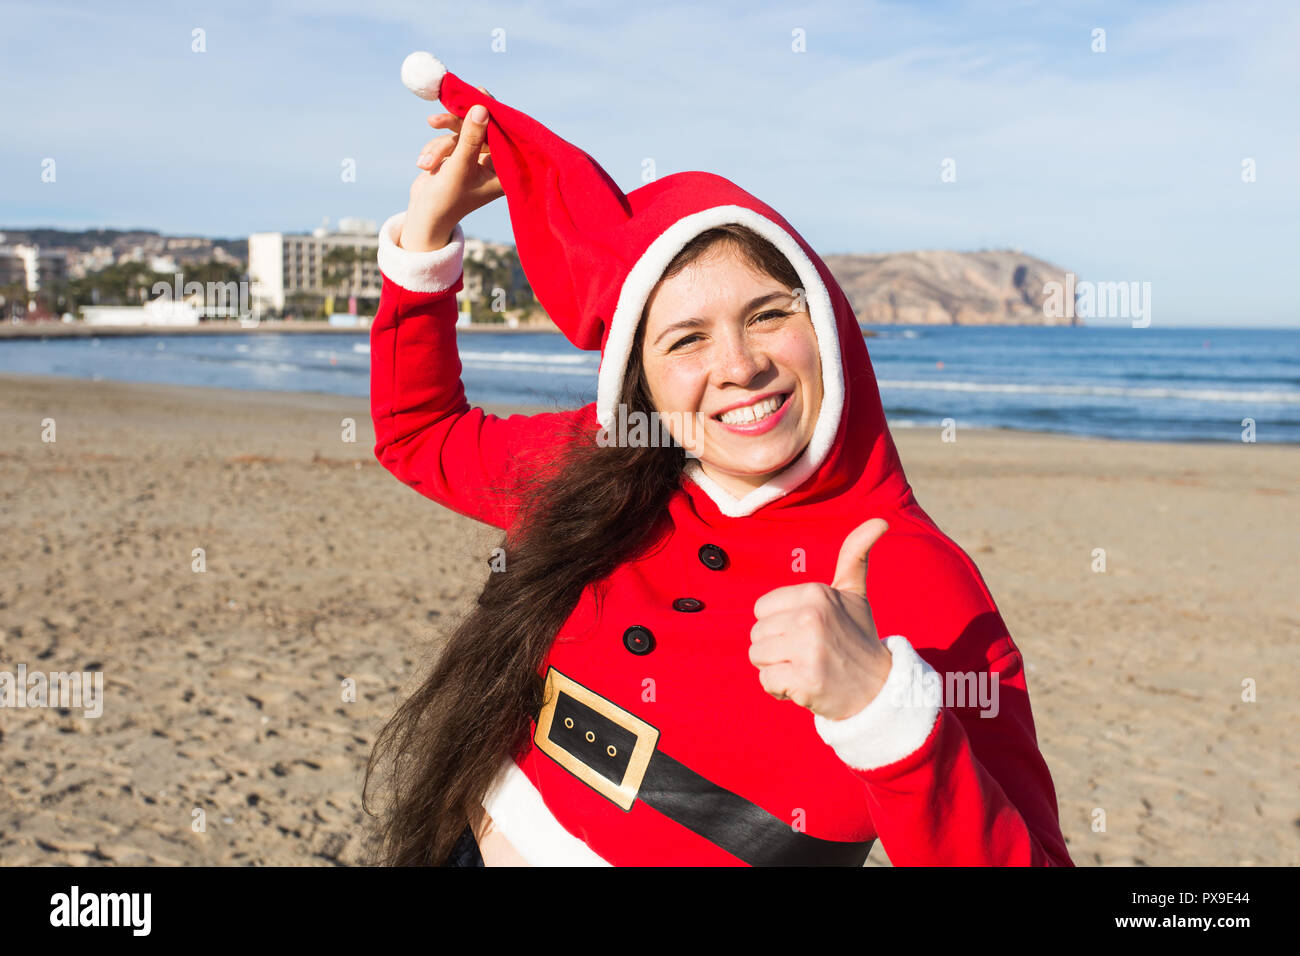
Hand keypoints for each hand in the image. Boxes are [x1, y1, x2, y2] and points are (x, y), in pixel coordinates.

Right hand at [400, 87, 503, 251]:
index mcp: (506, 170)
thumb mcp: (459, 166)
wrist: (424, 216)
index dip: (491, 112)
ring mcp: (478, 159)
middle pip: (480, 127)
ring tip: (425, 164)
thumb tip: (482, 108)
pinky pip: (450, 139)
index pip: (504, 132)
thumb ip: (471, 138)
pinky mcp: (461, 155)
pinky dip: (435, 149)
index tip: (478, 93)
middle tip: (434, 120)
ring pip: (461, 132)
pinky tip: (426, 165)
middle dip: (454, 128)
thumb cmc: (445, 199)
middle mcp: (496, 163)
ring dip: (440, 145)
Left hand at [749, 519, 894, 719]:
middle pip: (756, 634)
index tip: (808, 633)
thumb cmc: (858, 637)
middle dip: (776, 649)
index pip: (761, 609)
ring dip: (777, 668)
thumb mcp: (854, 593)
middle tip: (808, 653)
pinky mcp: (804, 679)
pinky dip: (781, 690)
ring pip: (757, 656)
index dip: (779, 625)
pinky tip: (805, 686)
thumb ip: (855, 555)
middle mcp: (810, 616)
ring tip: (806, 668)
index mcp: (815, 592)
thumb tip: (879, 521)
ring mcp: (807, 648)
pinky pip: (766, 681)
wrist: (879, 688)